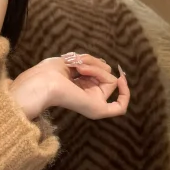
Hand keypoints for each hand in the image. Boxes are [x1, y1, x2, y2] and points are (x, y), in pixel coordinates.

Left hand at [9, 53, 129, 123]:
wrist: (43, 83)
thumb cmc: (50, 72)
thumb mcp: (73, 61)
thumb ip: (92, 63)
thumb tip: (108, 66)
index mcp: (79, 86)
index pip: (98, 72)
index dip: (96, 64)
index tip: (85, 58)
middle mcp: (87, 95)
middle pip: (106, 73)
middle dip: (94, 63)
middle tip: (77, 63)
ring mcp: (93, 104)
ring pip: (110, 80)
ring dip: (96, 68)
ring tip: (79, 68)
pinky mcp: (98, 110)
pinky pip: (120, 107)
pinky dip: (126, 93)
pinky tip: (122, 80)